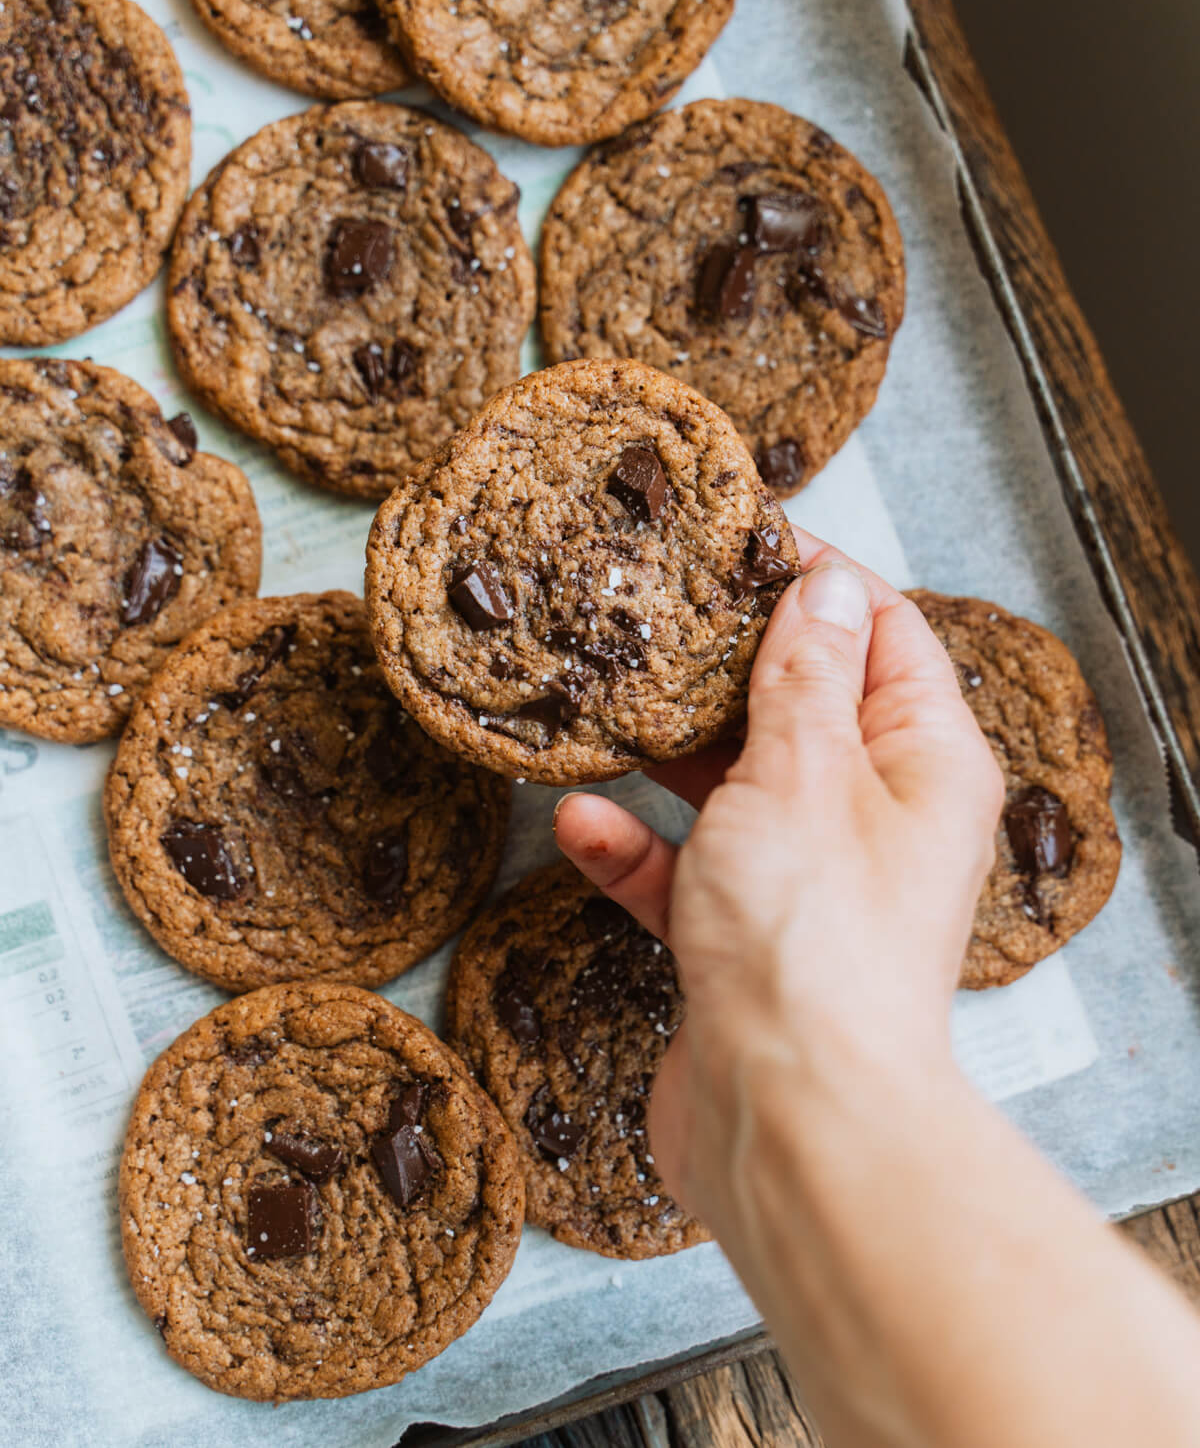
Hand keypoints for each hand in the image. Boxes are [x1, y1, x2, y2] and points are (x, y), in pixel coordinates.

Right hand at [553, 528, 1002, 1227]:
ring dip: (663, 753)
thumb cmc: (814, 948)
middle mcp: (872, 818)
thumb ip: (801, 675)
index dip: (812, 578)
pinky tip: (574, 820)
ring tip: (597, 701)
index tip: (734, 540)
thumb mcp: (802, 773)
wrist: (790, 1128)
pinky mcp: (741, 942)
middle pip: (798, 706)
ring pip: (731, 786)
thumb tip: (819, 584)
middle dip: (721, 664)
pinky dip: (632, 846)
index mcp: (920, 763)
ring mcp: (805, 882)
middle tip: (646, 610)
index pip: (880, 632)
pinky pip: (682, 870)